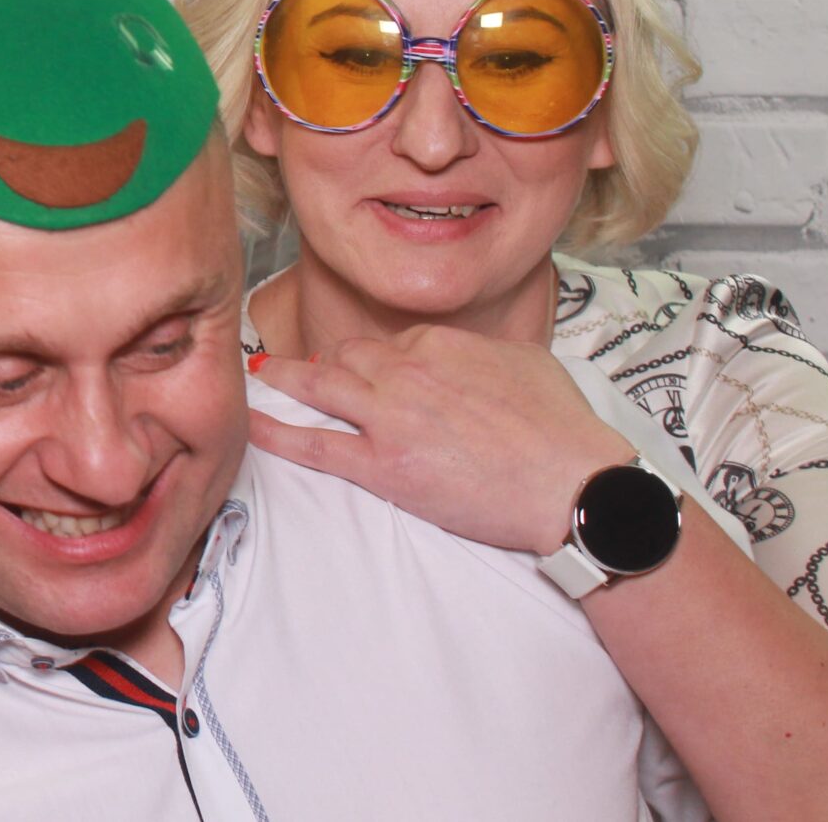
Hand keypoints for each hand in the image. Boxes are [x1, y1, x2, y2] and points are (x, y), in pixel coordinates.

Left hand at [247, 325, 633, 555]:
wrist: (577, 485)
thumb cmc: (563, 429)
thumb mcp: (525, 362)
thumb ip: (480, 353)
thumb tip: (466, 357)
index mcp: (439, 343)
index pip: (388, 344)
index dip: (376, 361)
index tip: (370, 373)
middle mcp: (407, 370)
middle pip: (347, 357)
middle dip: (329, 366)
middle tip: (309, 374)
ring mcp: (391, 417)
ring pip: (321, 386)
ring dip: (286, 380)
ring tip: (260, 376)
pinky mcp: (384, 465)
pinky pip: (315, 444)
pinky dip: (276, 432)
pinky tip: (250, 423)